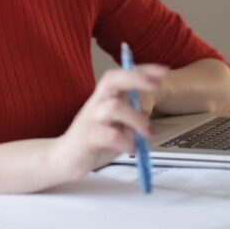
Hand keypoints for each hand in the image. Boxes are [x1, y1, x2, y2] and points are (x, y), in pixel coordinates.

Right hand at [47, 64, 169, 184]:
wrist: (65, 158)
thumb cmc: (95, 140)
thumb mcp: (117, 125)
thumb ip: (130, 118)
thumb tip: (148, 117)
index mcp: (105, 96)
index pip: (122, 74)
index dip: (143, 70)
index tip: (164, 70)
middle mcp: (96, 102)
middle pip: (112, 80)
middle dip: (135, 79)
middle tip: (156, 86)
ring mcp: (90, 118)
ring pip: (115, 107)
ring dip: (137, 120)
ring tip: (147, 134)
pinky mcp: (87, 137)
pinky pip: (110, 135)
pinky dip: (126, 142)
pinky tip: (130, 149)